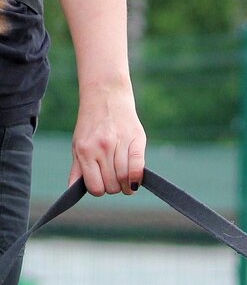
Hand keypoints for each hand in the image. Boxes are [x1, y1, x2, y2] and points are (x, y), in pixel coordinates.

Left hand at [69, 81, 145, 195]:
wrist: (106, 95)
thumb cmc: (91, 124)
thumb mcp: (78, 145)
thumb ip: (77, 169)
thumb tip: (72, 189)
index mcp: (85, 150)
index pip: (96, 188)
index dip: (100, 189)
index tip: (101, 182)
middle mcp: (101, 147)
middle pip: (112, 186)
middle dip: (114, 186)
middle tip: (113, 176)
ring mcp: (118, 143)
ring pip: (124, 181)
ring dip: (126, 185)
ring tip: (124, 177)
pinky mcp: (136, 140)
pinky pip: (137, 168)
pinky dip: (137, 179)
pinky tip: (135, 180)